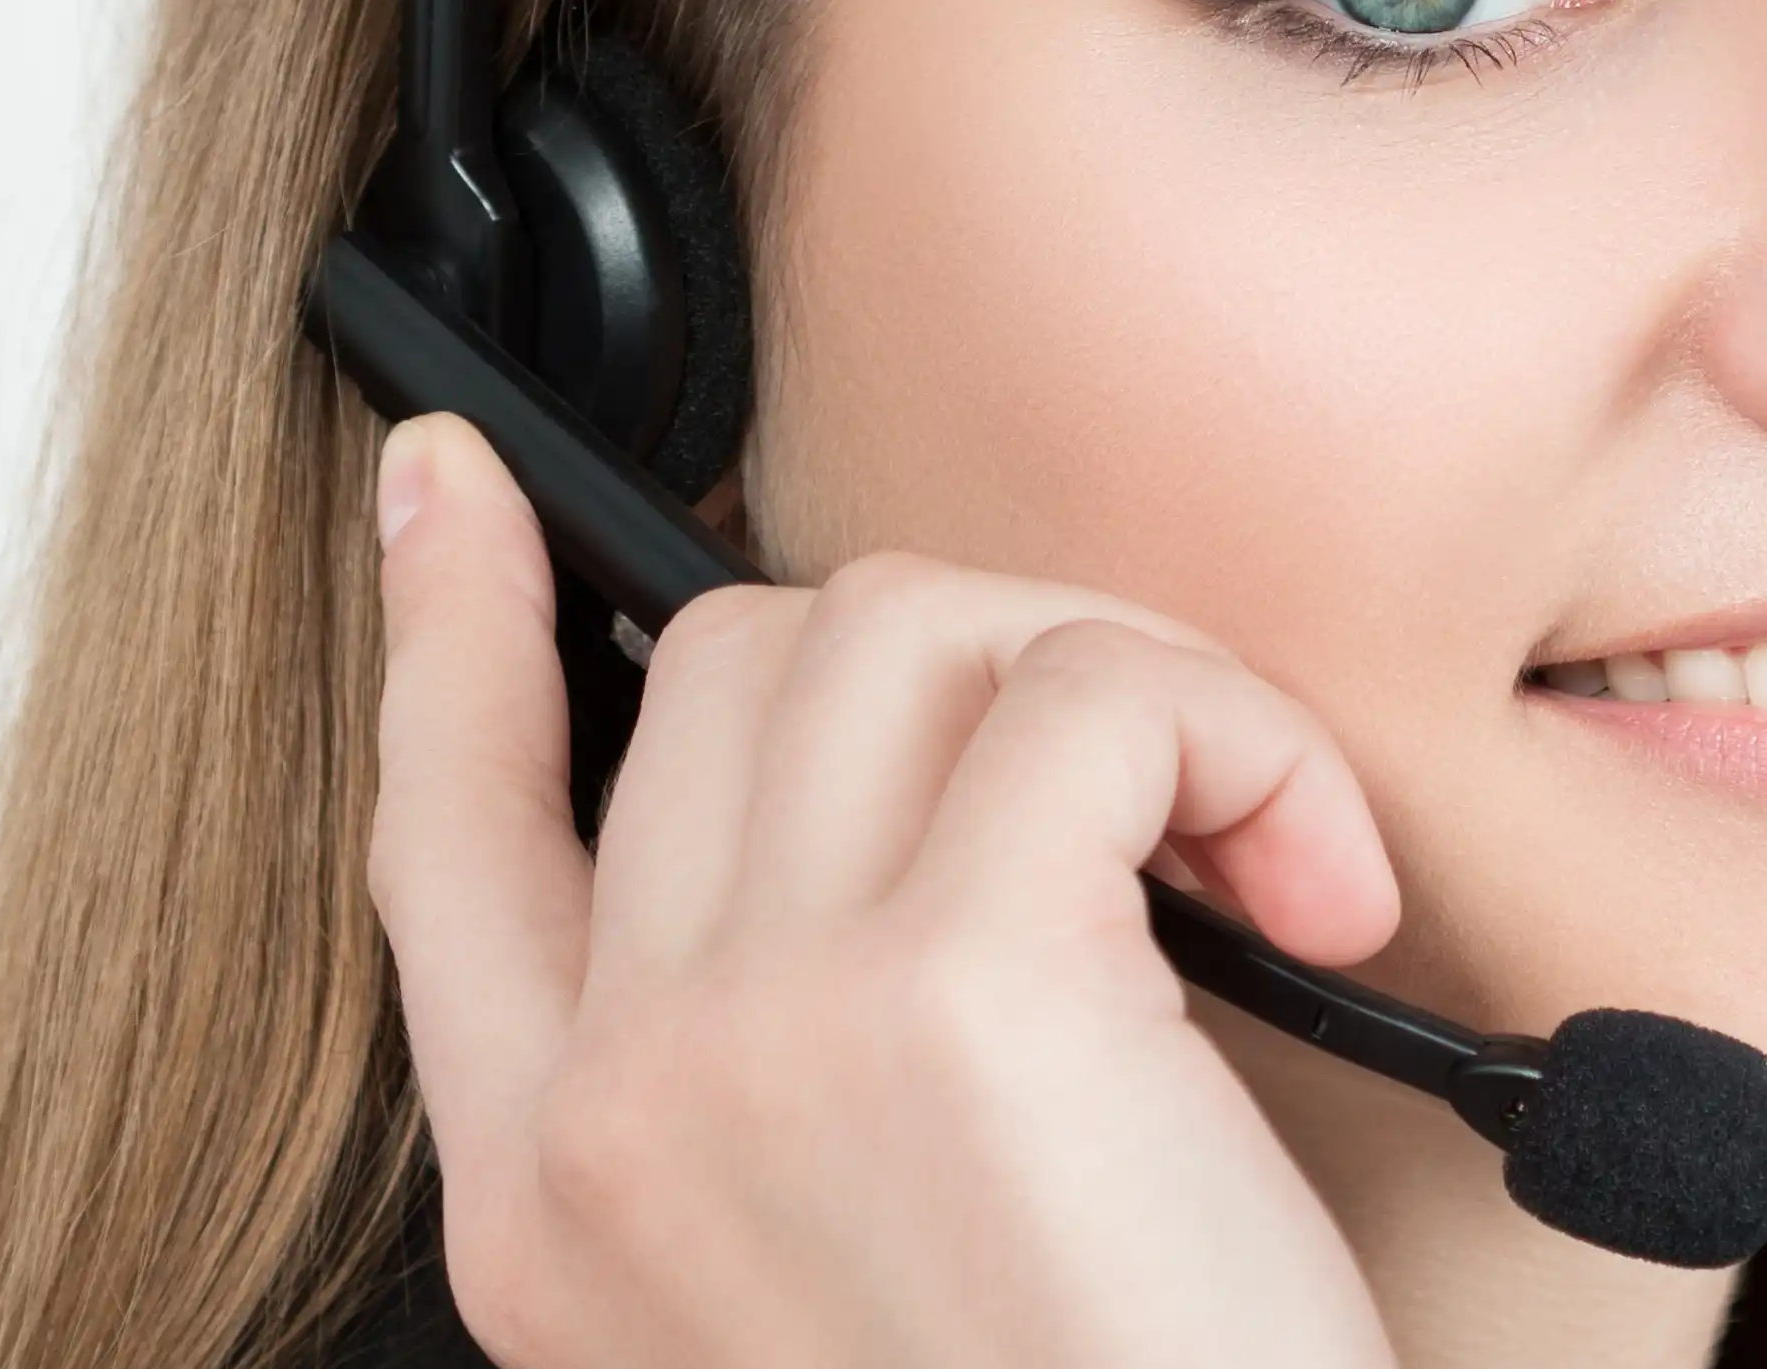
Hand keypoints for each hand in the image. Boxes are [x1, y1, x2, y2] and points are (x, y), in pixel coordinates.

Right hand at [367, 413, 1401, 1368]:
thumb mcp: (857, 1272)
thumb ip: (797, 1075)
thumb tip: (895, 824)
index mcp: (560, 1196)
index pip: (440, 836)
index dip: (443, 633)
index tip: (458, 495)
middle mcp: (615, 1109)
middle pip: (733, 667)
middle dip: (985, 662)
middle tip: (1165, 811)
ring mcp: (756, 1035)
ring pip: (915, 628)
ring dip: (1138, 687)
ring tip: (1259, 869)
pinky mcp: (954, 987)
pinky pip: (1106, 695)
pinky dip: (1255, 751)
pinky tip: (1326, 909)